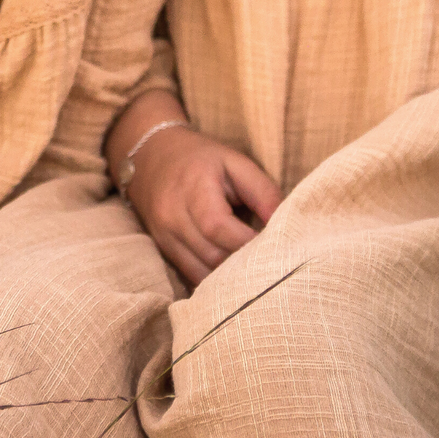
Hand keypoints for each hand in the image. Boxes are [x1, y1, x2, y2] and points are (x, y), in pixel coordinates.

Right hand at [125, 127, 282, 286]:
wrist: (152, 156)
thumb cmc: (201, 159)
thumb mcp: (235, 162)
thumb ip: (263, 191)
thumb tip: (287, 225)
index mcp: (193, 188)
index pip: (218, 227)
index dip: (249, 244)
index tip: (276, 249)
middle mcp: (172, 215)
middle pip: (212, 256)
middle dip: (244, 265)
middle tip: (271, 266)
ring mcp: (164, 236)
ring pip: (201, 273)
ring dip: (230, 278)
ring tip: (255, 273)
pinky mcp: (163, 249)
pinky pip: (191, 276)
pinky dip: (214, 281)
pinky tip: (233, 277)